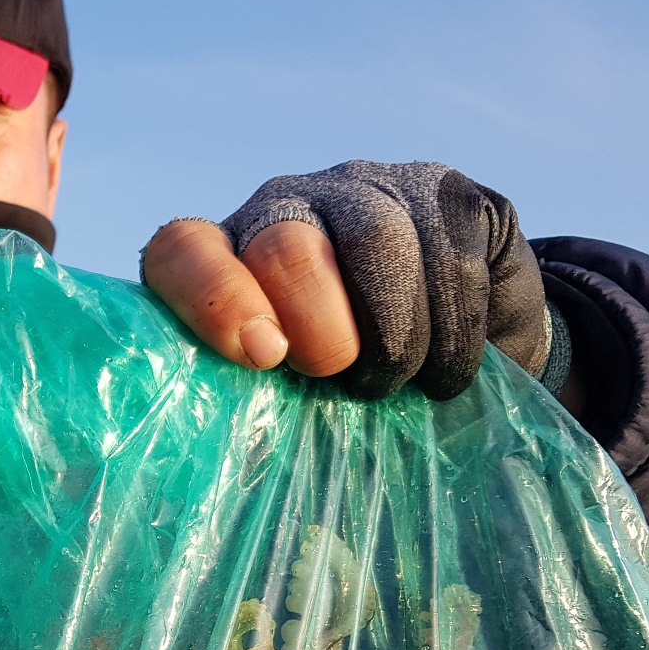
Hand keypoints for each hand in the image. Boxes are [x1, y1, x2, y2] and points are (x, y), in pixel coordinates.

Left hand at [142, 162, 550, 399]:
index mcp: (224, 259)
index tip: (261, 355)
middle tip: (337, 371)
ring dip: (394, 332)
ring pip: (375, 241)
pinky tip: (447, 367)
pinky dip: (453, 328)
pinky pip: (449, 253)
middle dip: (317, 324)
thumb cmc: (347, 388)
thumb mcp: (286, 394)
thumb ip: (249, 400)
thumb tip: (227, 456)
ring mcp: (366, 193)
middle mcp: (285, 209)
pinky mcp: (446, 195)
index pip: (183, 250)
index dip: (213, 296)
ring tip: (397, 381)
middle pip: (286, 245)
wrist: (465, 344)